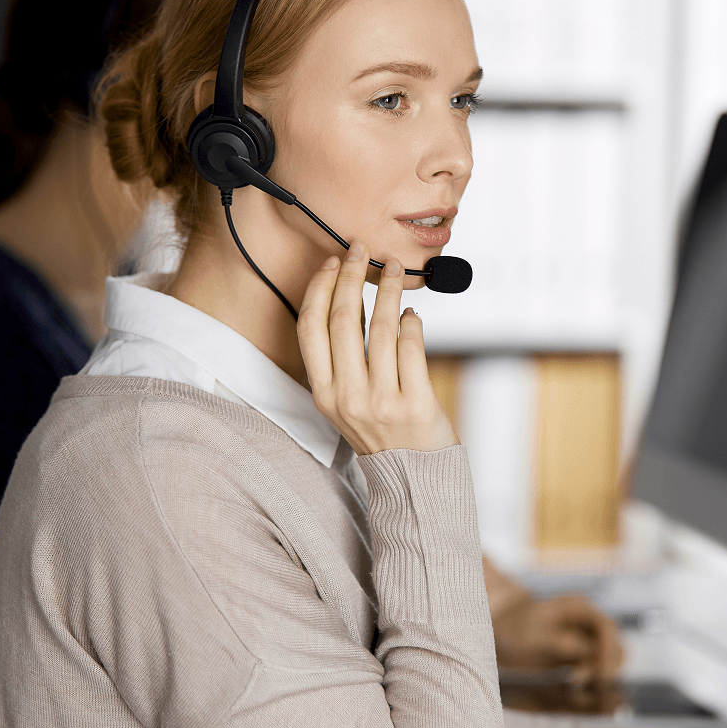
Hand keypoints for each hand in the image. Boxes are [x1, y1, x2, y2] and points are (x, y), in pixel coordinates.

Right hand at [298, 243, 457, 454]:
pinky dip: (413, 323)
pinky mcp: (415, 404)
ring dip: (388, 291)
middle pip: (343, 320)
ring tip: (394, 270)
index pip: (310, 328)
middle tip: (363, 251)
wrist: (413, 476)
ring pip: (381, 328)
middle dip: (352, 276)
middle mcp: (348, 397)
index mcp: (324, 394)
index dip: (319, 288)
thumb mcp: (347, 402)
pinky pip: (412, 347)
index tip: (332, 262)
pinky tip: (412, 315)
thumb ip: (343, 361)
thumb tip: (349, 300)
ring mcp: (382, 401)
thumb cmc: (381, 432)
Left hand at [492, 594, 625, 683]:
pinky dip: (593, 675)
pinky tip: (575, 683)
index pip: (607, 626)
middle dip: (607, 663)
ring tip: (576, 681)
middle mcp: (587, 621)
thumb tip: (587, 650)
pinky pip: (597, 665)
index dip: (608, 649)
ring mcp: (585, 637)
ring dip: (602, 671)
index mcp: (579, 608)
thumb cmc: (515, 626)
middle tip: (586, 680)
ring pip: (610, 656)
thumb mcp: (533, 633)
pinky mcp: (580, 653)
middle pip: (614, 642)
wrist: (502, 631)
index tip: (599, 672)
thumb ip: (560, 640)